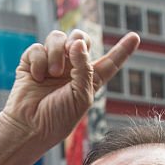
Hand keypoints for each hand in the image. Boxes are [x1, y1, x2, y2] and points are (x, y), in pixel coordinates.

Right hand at [0, 29, 138, 151]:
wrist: (29, 127)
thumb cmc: (57, 119)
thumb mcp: (81, 97)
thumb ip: (84, 69)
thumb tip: (77, 43)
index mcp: (88, 81)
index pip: (109, 62)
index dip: (122, 50)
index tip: (135, 37)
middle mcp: (70, 70)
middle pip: (80, 39)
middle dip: (78, 39)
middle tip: (72, 50)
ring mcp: (50, 65)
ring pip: (58, 38)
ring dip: (57, 52)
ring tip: (54, 72)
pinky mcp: (31, 64)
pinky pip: (37, 48)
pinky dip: (39, 61)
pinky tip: (37, 77)